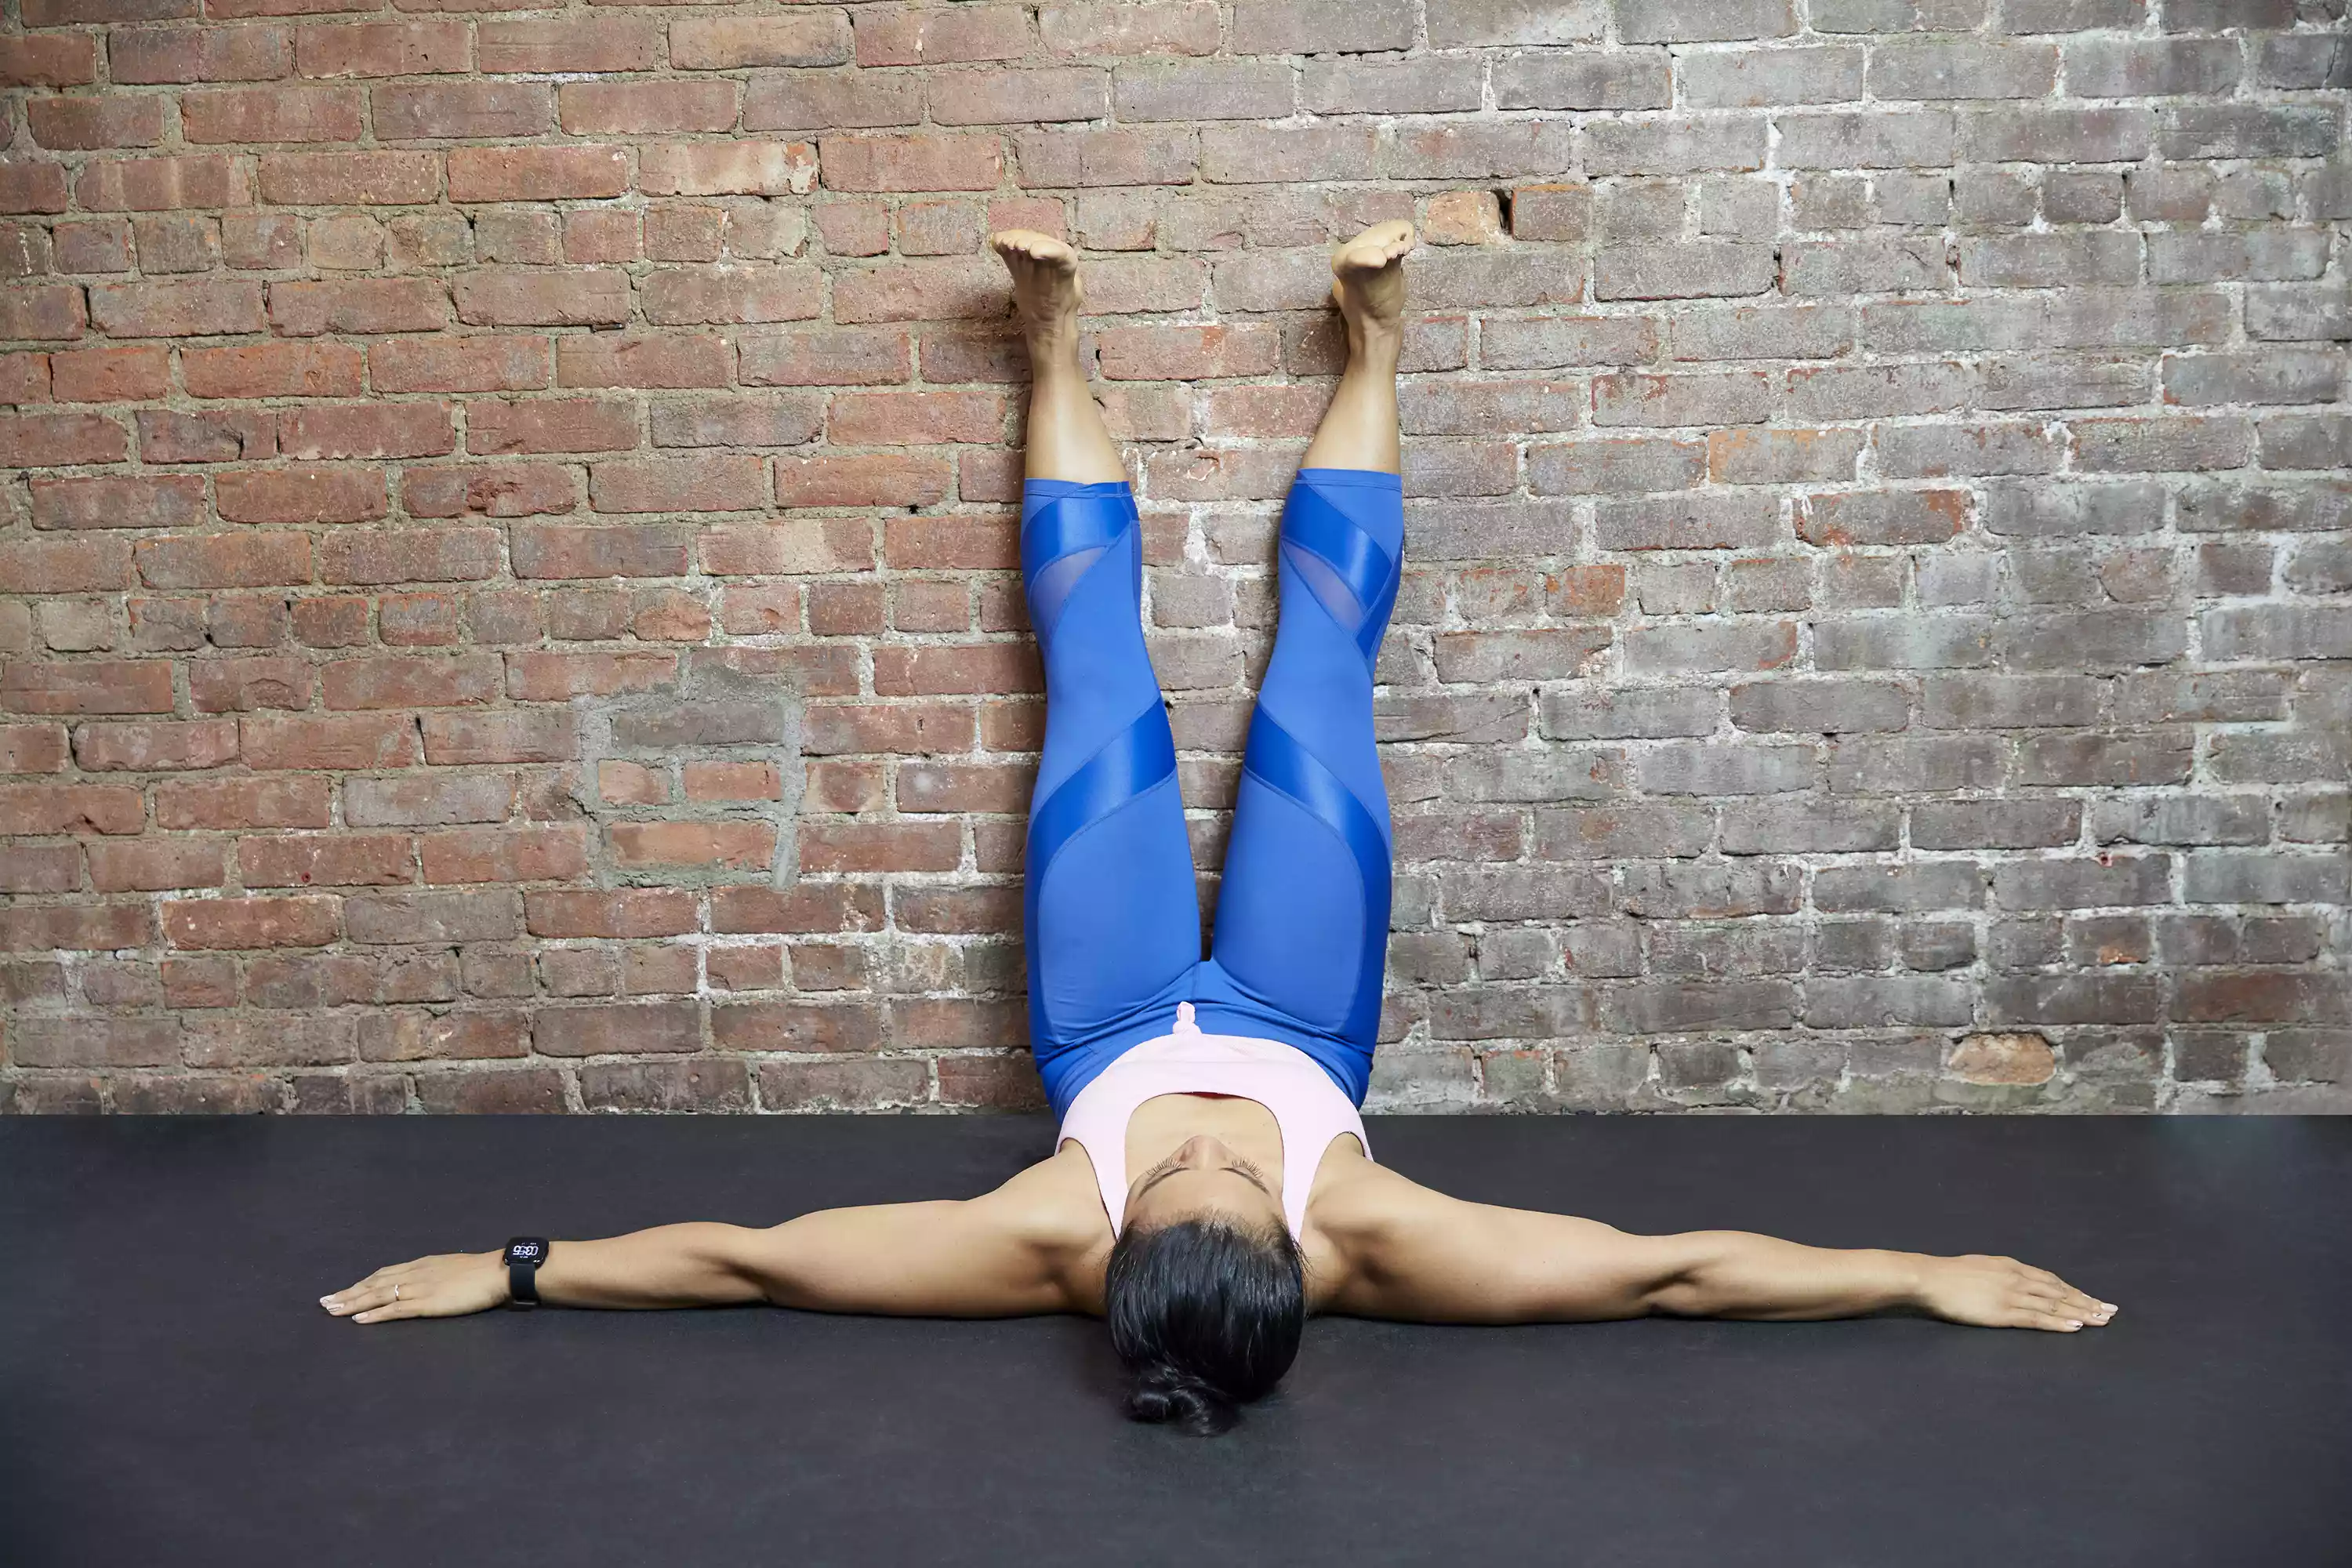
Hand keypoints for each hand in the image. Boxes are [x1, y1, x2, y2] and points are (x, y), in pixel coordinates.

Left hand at [322, 1251, 505, 1323]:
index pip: (383, 1274)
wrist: (497, 1272)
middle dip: (348, 1293)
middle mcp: (414, 1273)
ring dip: (352, 1303)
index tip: (343, 1290)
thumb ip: (434, 1275)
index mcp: (421, 1265)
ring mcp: (419, 1288)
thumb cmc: (481, 1272)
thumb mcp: (451, 1268)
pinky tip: (359, 1320)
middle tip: (325, 1302)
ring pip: (378, 1295)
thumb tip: (424, 1282)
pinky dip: (374, 1314)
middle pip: (373, 1283)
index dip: (361, 1283)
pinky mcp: (426, 1303)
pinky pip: (394, 1309)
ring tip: (332, 1310)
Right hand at [1912, 1253, 2115, 1331]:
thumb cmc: (1948, 1274)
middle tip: (2110, 1311)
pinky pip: (2037, 1318)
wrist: (1929, 1278)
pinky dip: (2058, 1322)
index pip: (2051, 1280)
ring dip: (2080, 1313)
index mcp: (2011, 1266)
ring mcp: (2011, 1295)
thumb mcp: (1981, 1266)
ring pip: (2054, 1304)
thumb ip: (2001, 1274)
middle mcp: (2017, 1278)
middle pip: (2059, 1291)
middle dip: (2087, 1301)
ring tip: (2101, 1320)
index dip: (2074, 1291)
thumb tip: (2015, 1282)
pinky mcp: (2002, 1312)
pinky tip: (2074, 1326)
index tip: (2092, 1299)